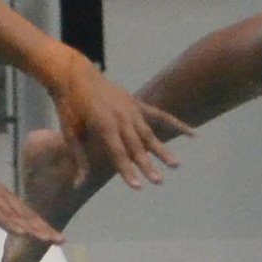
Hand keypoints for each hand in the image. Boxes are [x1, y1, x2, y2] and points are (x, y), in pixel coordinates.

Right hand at [0, 159, 61, 247]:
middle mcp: (2, 195)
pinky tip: (21, 232)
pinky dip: (10, 224)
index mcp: (2, 197)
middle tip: (61, 242)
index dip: (42, 227)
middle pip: (26, 215)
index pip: (26, 214)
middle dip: (44, 229)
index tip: (56, 238)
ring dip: (33, 228)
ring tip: (48, 239)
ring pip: (16, 215)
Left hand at [47, 64, 186, 190]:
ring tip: (176, 165)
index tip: (137, 187)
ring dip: (162, 150)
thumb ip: (78, 159)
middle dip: (147, 164)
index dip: (127, 170)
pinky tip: (192, 135)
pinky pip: (160, 115)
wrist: (75, 75)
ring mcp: (132, 109)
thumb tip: (78, 185)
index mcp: (103, 124)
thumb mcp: (69, 133)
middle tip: (159, 181)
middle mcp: (121, 117)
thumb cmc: (69, 106)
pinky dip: (176, 124)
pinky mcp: (137, 104)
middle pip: (136, 145)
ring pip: (149, 133)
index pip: (117, 152)